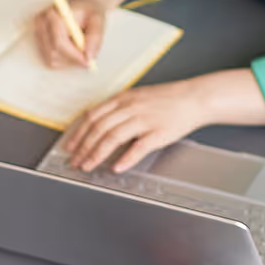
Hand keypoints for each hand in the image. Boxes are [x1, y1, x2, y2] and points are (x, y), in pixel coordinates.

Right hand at [32, 0, 107, 69]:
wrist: (81, 5)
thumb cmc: (89, 11)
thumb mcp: (98, 20)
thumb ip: (95, 37)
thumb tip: (89, 58)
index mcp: (54, 15)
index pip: (59, 43)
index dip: (74, 56)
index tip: (88, 62)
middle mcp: (42, 23)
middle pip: (54, 54)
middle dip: (72, 60)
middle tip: (88, 58)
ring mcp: (38, 32)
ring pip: (52, 59)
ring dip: (68, 60)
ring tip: (80, 49)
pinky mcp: (38, 40)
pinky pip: (50, 59)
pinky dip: (64, 60)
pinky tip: (72, 50)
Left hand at [58, 79, 214, 171]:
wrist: (195, 98)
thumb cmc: (168, 100)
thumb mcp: (138, 97)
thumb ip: (118, 109)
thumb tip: (99, 124)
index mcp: (123, 98)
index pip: (92, 116)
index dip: (78, 133)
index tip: (69, 146)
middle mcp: (130, 107)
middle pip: (98, 128)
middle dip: (83, 147)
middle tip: (75, 161)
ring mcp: (144, 120)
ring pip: (112, 138)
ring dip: (96, 154)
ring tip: (89, 166)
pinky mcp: (158, 132)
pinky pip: (138, 148)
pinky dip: (125, 159)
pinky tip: (117, 168)